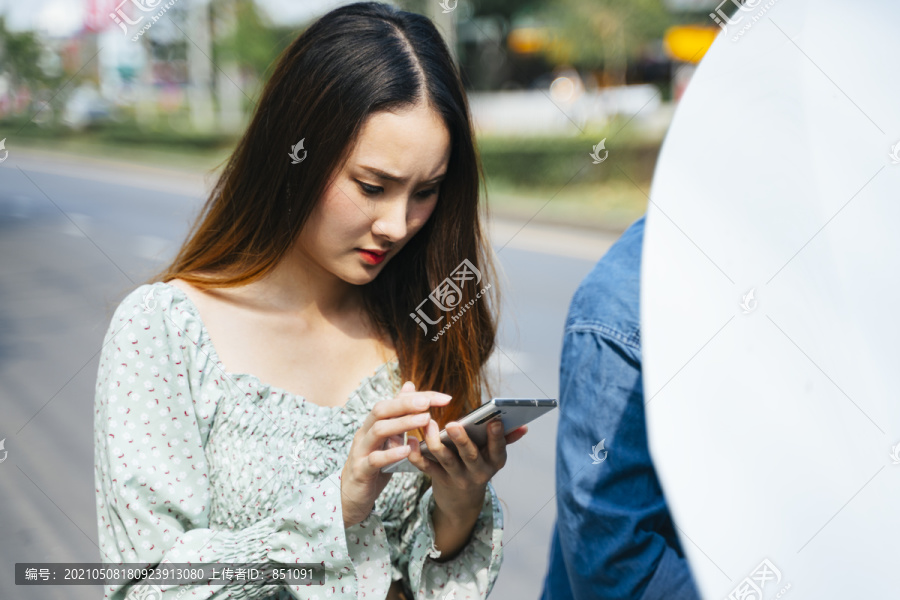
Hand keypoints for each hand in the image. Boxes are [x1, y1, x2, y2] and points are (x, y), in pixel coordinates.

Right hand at [340, 381, 450, 527]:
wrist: (352, 496)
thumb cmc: (373, 464)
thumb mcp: (387, 437)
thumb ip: (398, 414)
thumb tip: (409, 385)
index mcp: (373, 424)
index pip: (395, 402)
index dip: (419, 397)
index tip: (444, 398)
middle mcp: (365, 433)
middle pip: (381, 409)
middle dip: (406, 403)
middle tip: (428, 402)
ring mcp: (361, 450)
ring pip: (378, 430)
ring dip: (402, 423)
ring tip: (424, 420)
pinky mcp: (361, 470)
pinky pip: (374, 459)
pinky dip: (391, 453)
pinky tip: (407, 450)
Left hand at [407, 411, 526, 527]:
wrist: (461, 503)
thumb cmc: (478, 467)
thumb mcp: (493, 457)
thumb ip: (506, 439)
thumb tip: (524, 426)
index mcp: (494, 462)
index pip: (498, 450)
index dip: (498, 437)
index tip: (495, 421)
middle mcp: (478, 472)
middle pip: (470, 455)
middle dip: (462, 440)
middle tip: (452, 424)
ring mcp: (458, 478)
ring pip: (446, 460)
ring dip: (436, 442)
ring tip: (429, 424)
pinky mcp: (439, 480)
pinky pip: (427, 468)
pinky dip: (417, 455)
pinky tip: (410, 440)